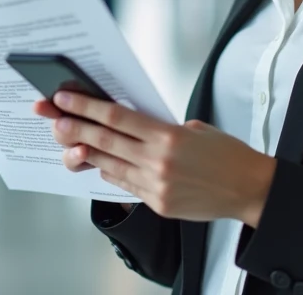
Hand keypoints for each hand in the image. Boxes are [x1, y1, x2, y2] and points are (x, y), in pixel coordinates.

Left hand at [33, 92, 275, 225]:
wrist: (249, 189)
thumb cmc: (226, 154)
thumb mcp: (195, 129)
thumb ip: (160, 128)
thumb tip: (132, 126)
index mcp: (168, 136)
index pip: (117, 118)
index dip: (87, 107)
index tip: (66, 98)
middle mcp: (158, 162)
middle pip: (106, 142)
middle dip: (75, 128)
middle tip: (53, 118)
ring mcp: (156, 186)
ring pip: (110, 166)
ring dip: (88, 153)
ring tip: (69, 141)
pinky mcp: (158, 205)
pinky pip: (126, 185)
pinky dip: (111, 172)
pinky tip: (100, 164)